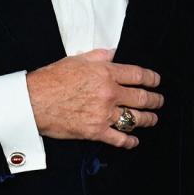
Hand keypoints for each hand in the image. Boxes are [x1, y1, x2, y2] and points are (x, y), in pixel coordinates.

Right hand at [26, 48, 163, 148]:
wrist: (34, 101)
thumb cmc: (52, 79)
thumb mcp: (76, 59)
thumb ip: (98, 56)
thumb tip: (113, 53)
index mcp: (105, 73)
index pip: (137, 75)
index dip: (151, 78)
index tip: (156, 81)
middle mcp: (109, 93)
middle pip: (141, 97)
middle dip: (154, 100)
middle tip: (159, 101)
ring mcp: (104, 113)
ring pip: (134, 118)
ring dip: (147, 119)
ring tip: (152, 119)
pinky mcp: (95, 131)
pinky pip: (119, 138)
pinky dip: (129, 141)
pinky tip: (134, 141)